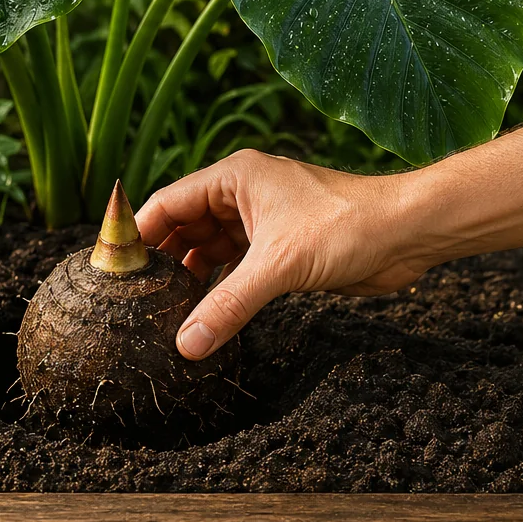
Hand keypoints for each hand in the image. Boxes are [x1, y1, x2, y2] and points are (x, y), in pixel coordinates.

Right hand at [134, 150, 430, 360]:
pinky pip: (235, 264)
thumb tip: (186, 345)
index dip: (137, 234)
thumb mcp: (278, 267)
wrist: (411, 234)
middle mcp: (242, 193)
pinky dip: (219, 286)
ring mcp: (261, 220)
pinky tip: (203, 312)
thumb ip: (228, 306)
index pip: (167, 203)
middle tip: (133, 297)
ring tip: (161, 310)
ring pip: (209, 247)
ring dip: (190, 276)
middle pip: (183, 226)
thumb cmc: (349, 227)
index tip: (112, 268)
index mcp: (234, 177)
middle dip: (162, 260)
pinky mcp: (281, 246)